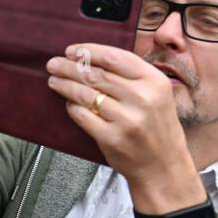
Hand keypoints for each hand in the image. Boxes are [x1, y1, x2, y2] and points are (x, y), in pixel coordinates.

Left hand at [46, 43, 197, 190]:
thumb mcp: (157, 95)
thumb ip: (131, 76)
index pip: (114, 57)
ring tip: (54, 80)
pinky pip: (82, 115)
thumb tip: (92, 59)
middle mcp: (142, 98)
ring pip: (85, 93)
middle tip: (54, 64)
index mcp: (154, 81)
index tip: (72, 51)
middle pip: (96, 74)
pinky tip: (68, 103)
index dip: (89, 51)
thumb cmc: (156, 127)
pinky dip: (72, 107)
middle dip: (69, 67)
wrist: (163, 166)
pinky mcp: (111, 138)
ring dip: (65, 85)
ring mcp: (126, 119)